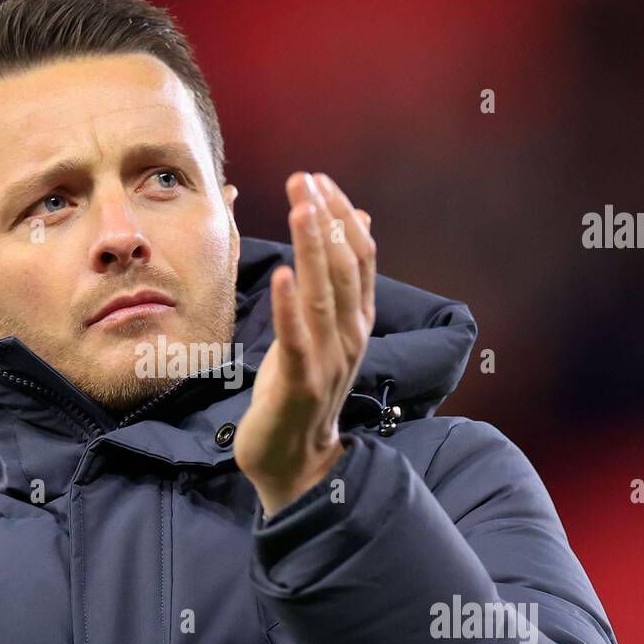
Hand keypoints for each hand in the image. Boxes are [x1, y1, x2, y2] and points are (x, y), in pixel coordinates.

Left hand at [234, 172, 375, 516]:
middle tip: (304, 180)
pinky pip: (297, 338)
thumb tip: (359, 220)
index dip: (342, 215)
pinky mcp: (300, 383)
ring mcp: (328, 360)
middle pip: (344, 267)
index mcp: (357, 322)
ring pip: (324, 295)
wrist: (297, 464)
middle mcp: (350, 336)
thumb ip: (342, 282)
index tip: (318, 180)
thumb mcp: (327, 332)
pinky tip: (283, 274)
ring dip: (313, 247)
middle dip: (326, 219)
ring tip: (301, 208)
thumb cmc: (303, 393)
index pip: (358, 257)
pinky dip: (291, 305)